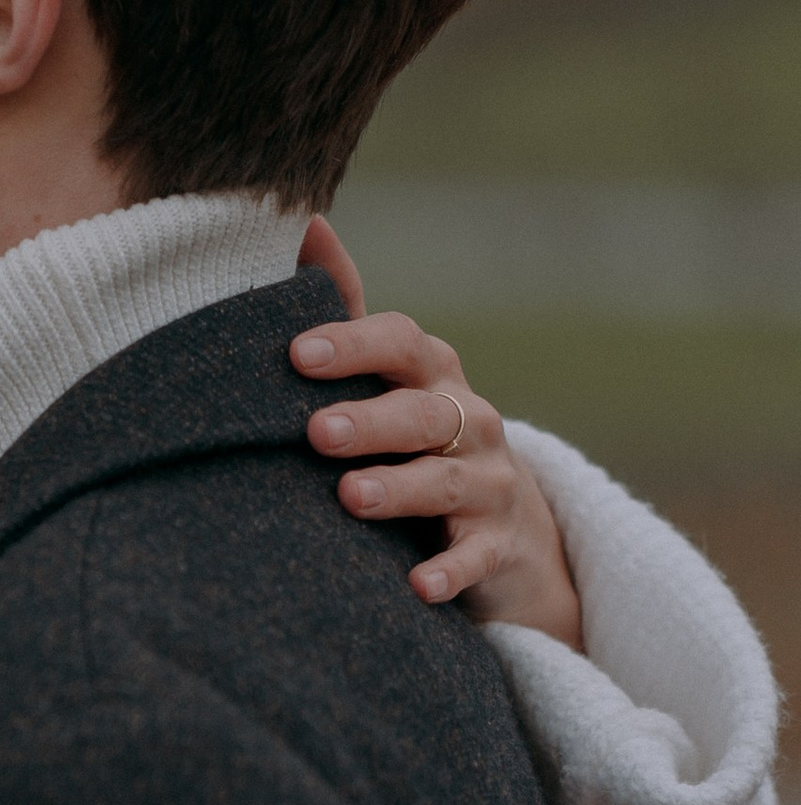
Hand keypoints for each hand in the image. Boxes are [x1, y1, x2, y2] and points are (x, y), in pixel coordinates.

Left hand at [291, 219, 582, 648]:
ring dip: (402, 488)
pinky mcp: (501, 548)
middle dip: (371, 419)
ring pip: (448, 482)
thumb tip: (301, 218)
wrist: (508, 538)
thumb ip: (345, 310)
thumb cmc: (417, 442)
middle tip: (316, 431)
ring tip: (351, 497)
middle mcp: (468, 420)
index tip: (296, 355)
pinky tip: (417, 586)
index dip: (353, 345)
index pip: (401, 344)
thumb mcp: (388, 379)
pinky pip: (478, 557)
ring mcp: (491, 484)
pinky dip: (450, 570)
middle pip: (423, 413)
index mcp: (431, 374)